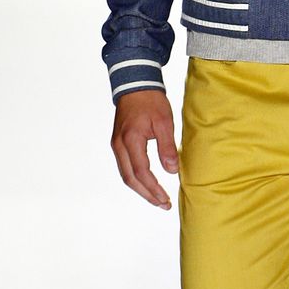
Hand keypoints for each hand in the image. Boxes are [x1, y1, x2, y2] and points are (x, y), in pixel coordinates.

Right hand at [110, 89, 178, 208]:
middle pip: (130, 179)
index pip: (142, 172)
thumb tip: (172, 171)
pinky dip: (136, 179)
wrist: (135, 85)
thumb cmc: (151, 101)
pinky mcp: (118, 143)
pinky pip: (125, 167)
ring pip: (126, 175)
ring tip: (157, 198)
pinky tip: (147, 183)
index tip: (166, 199)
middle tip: (163, 204)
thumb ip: (167, 147)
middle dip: (147, 194)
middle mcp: (119, 145)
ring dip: (141, 189)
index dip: (154, 188)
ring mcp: (116, 145)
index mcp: (131, 140)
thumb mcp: (164, 122)